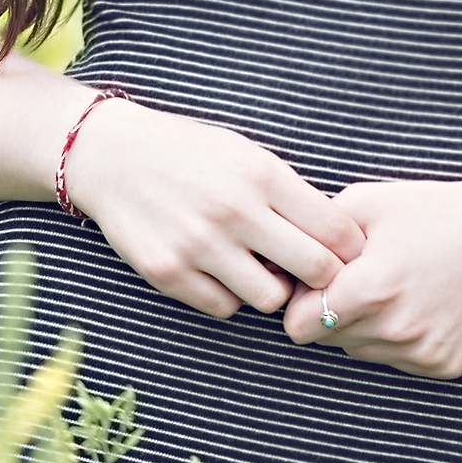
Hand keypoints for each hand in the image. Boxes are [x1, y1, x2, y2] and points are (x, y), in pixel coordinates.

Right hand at [66, 99, 368, 322]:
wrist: (111, 156)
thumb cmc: (190, 153)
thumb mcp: (246, 154)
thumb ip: (290, 193)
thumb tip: (340, 241)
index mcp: (261, 174)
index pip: (337, 231)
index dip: (350, 249)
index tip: (345, 254)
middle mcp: (233, 211)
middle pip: (315, 271)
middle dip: (322, 278)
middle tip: (311, 274)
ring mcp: (198, 245)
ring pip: (271, 299)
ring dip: (272, 289)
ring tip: (258, 268)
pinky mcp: (167, 272)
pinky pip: (224, 308)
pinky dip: (228, 296)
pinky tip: (218, 271)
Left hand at [282, 175, 461, 379]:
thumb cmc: (430, 211)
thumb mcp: (363, 203)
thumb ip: (311, 235)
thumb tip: (275, 264)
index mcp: (369, 290)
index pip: (298, 326)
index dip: (301, 302)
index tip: (317, 282)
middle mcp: (395, 330)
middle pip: (327, 341)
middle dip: (331, 313)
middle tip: (361, 278)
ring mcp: (422, 353)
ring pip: (360, 352)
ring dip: (364, 327)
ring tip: (394, 287)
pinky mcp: (445, 366)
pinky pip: (397, 361)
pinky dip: (399, 338)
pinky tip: (421, 304)